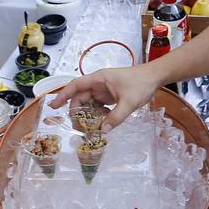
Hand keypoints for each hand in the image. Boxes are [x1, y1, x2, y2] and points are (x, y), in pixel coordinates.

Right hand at [48, 63, 165, 130]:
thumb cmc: (141, 84)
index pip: (75, 86)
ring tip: (89, 128)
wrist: (154, 78)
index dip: (63, 95)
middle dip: (77, 111)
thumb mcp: (128, 102)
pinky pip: (98, 106)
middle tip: (77, 127)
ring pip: (89, 103)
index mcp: (99, 79)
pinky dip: (97, 115)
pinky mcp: (110, 95)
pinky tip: (102, 123)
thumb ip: (116, 117)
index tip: (53, 106)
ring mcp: (104, 90)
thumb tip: (102, 131)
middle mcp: (98, 84)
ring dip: (88, 115)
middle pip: (80, 97)